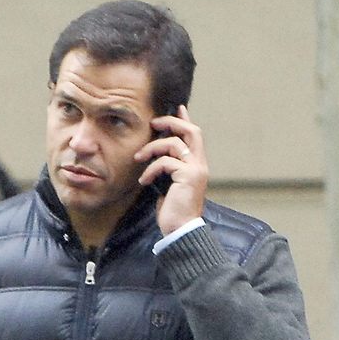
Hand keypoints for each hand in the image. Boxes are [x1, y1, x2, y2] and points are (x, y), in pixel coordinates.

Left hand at [134, 106, 207, 235]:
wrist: (181, 231)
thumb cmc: (174, 213)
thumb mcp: (170, 186)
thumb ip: (169, 170)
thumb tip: (158, 159)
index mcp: (197, 166)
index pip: (194, 136)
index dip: (185, 120)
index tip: (178, 108)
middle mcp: (200, 165)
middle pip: (191, 131)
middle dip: (171, 122)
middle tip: (153, 122)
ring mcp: (195, 170)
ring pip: (174, 144)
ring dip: (152, 147)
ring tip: (138, 157)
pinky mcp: (187, 176)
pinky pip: (165, 162)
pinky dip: (151, 168)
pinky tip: (144, 180)